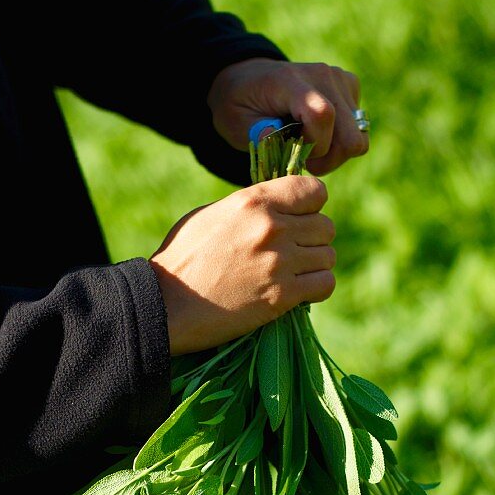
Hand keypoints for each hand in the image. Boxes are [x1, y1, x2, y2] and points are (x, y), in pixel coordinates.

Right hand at [150, 175, 335, 355]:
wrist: (166, 304)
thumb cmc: (181, 259)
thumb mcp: (212, 215)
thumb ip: (250, 208)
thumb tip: (276, 207)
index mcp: (254, 201)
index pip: (314, 190)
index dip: (310, 205)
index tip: (298, 219)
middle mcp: (272, 227)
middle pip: (325, 225)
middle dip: (313, 239)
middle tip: (293, 253)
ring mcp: (280, 262)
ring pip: (327, 256)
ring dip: (315, 266)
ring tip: (294, 275)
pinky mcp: (283, 296)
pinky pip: (324, 284)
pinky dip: (316, 289)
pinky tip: (298, 292)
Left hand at [207, 57, 368, 175]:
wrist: (248, 79)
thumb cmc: (239, 105)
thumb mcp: (235, 123)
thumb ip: (259, 135)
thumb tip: (285, 143)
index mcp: (290, 81)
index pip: (322, 115)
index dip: (314, 146)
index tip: (295, 154)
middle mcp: (322, 76)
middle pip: (350, 135)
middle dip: (328, 159)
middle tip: (303, 161)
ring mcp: (340, 79)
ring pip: (357, 137)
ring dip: (334, 153)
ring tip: (308, 149)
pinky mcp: (349, 86)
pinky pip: (359, 128)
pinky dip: (339, 140)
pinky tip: (317, 135)